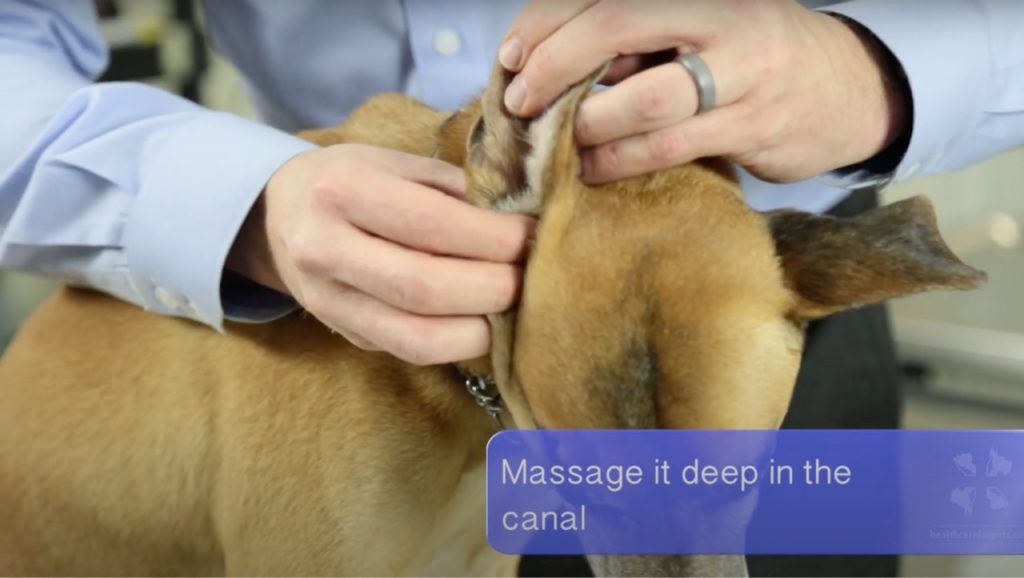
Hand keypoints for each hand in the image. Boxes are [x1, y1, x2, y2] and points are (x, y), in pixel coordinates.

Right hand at [229, 144, 533, 365]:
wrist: (279, 214)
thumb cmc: (353, 180)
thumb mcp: (395, 163)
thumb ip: (454, 188)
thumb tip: (522, 222)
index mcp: (342, 190)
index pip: (432, 225)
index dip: (494, 238)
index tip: (532, 235)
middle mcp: (325, 250)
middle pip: (426, 287)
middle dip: (495, 287)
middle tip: (531, 274)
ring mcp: (330, 302)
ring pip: (419, 337)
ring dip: (483, 326)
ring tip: (514, 302)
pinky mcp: (347, 335)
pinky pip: (413, 351)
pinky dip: (460, 342)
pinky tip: (486, 320)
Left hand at [499, 0, 908, 183]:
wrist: (846, 88)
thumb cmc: (752, 54)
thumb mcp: (699, 25)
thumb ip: (636, 39)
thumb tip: (550, 62)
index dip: (547, 22)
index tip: (511, 54)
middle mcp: (723, 18)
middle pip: (616, 27)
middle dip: (553, 66)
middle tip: (519, 101)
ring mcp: (744, 74)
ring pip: (642, 100)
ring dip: (583, 126)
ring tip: (552, 142)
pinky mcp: (753, 128)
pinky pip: (667, 149)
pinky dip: (617, 161)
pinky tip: (591, 168)